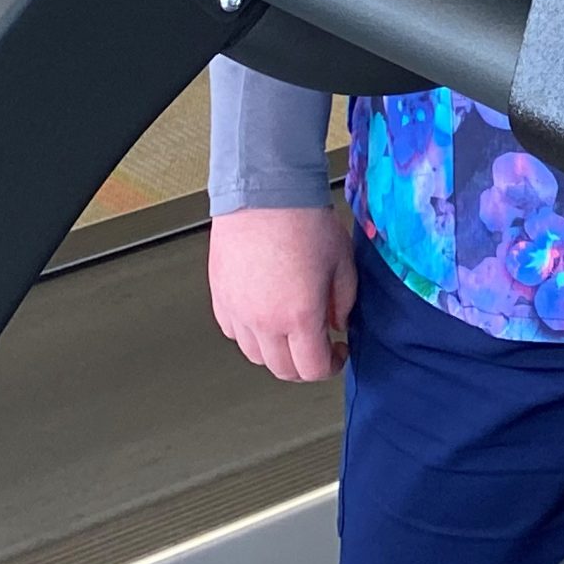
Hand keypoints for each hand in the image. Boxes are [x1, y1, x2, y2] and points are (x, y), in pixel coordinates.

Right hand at [209, 201, 356, 381]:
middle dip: (304, 365)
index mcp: (299, 316)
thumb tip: (337, 323)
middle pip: (281, 370)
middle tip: (319, 346)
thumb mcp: (342, 261)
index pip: (311, 369)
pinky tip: (266, 316)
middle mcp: (263, 321)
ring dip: (277, 352)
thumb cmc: (303, 220)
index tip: (338, 352)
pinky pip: (234, 332)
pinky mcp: (220, 298)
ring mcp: (237, 312)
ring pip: (255, 355)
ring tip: (292, 331)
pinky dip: (252, 334)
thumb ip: (344, 301)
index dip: (330, 366)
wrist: (265, 193)